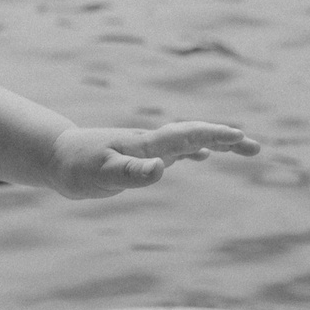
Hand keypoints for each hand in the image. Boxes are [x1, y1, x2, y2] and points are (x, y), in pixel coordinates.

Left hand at [48, 121, 260, 198]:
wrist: (54, 158)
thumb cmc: (76, 167)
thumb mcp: (102, 174)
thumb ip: (131, 172)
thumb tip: (161, 168)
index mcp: (145, 143)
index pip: (185, 136)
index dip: (212, 135)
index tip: (238, 136)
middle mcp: (149, 142)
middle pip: (193, 136)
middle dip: (224, 139)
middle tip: (255, 146)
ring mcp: (145, 148)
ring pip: (187, 142)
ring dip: (215, 143)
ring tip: (243, 148)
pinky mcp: (138, 156)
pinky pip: (174, 150)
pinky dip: (193, 151)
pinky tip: (202, 156)